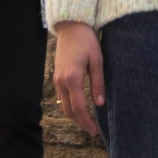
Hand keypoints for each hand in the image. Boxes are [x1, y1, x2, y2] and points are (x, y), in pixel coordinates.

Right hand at [53, 21, 105, 135]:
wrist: (71, 27)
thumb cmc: (87, 41)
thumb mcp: (97, 60)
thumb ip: (98, 82)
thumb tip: (100, 103)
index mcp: (73, 78)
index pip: (78, 107)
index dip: (86, 121)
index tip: (94, 130)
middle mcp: (61, 81)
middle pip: (68, 110)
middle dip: (80, 122)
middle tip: (92, 130)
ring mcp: (57, 79)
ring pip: (63, 105)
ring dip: (74, 116)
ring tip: (87, 122)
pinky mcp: (56, 77)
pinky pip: (61, 97)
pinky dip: (69, 106)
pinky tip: (78, 107)